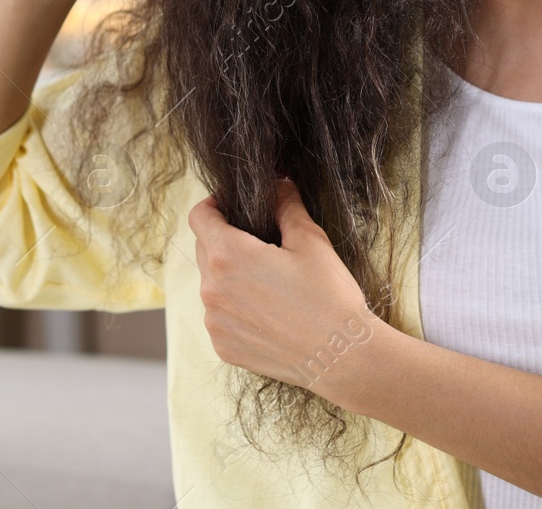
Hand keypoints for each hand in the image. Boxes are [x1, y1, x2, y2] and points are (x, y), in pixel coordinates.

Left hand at [188, 178, 383, 399]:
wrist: (342, 357)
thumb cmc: (328, 296)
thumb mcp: (310, 240)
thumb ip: (286, 206)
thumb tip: (278, 185)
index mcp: (228, 256)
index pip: (199, 217)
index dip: (214, 205)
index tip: (232, 206)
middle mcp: (211, 290)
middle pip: (204, 248)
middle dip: (225, 239)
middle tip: (260, 243)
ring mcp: (215, 322)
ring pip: (211, 284)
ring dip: (229, 276)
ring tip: (268, 282)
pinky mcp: (223, 346)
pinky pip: (219, 315)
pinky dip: (235, 308)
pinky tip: (268, 311)